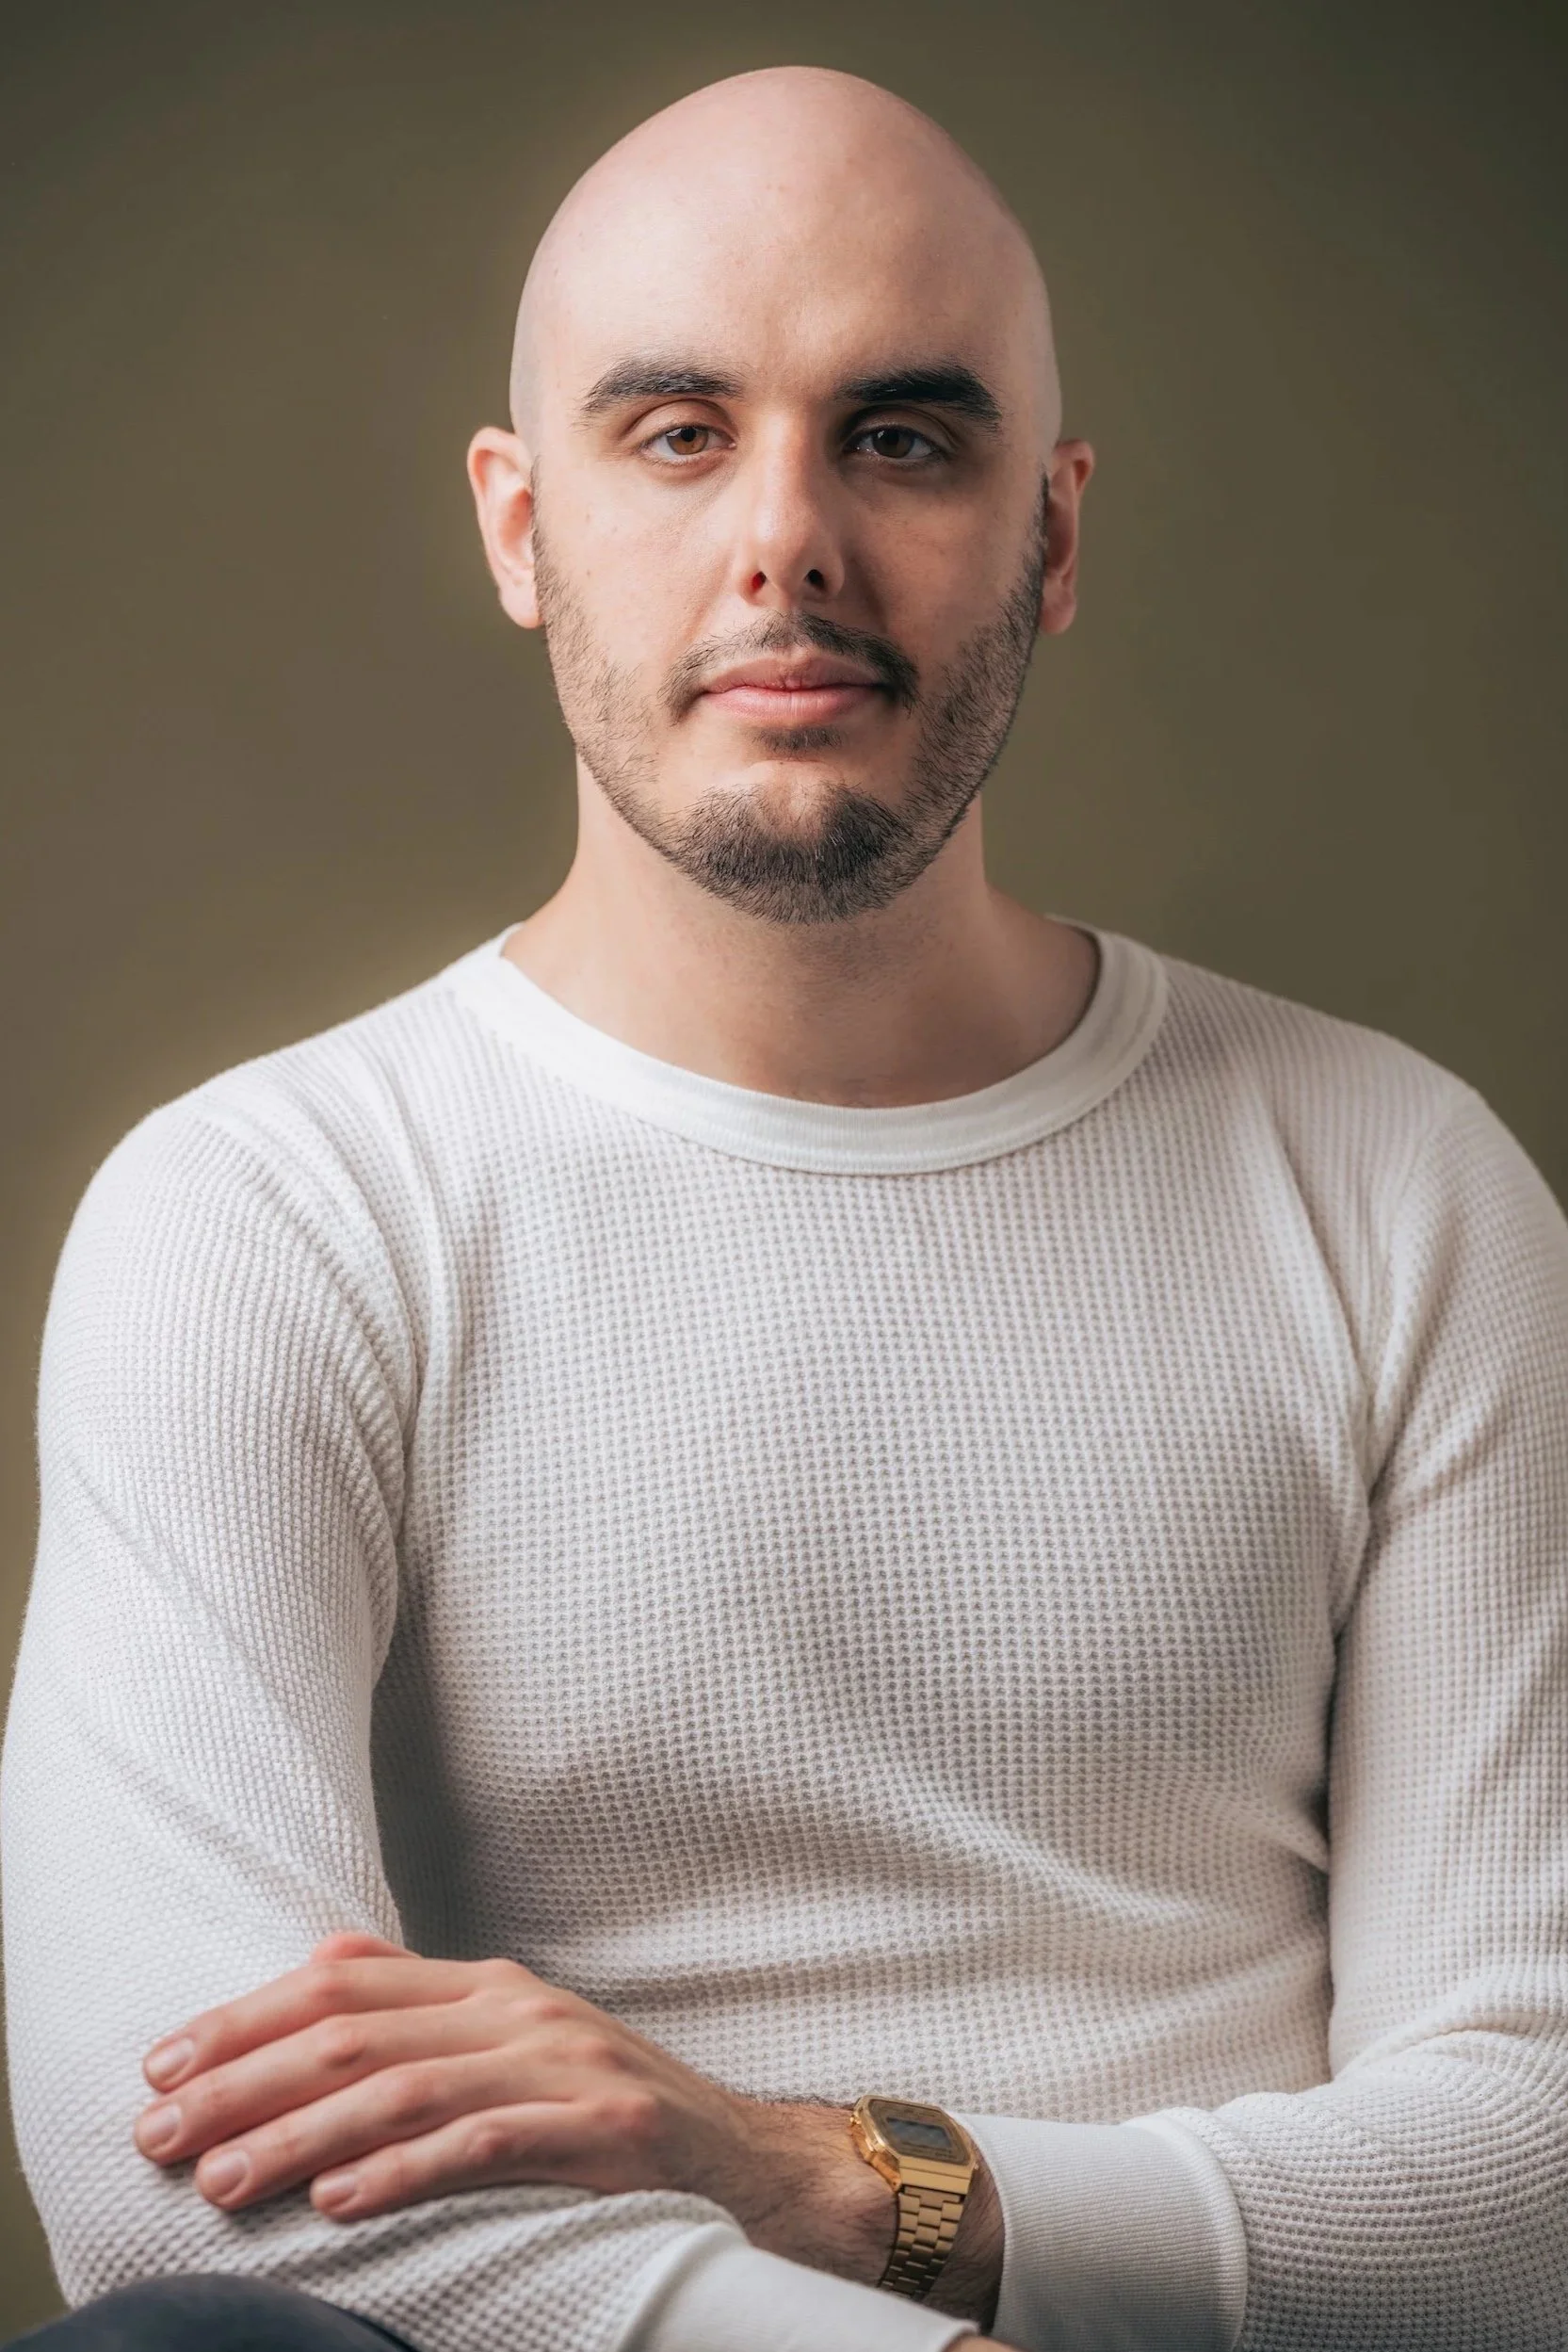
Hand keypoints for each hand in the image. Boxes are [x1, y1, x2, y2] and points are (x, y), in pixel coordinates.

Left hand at [135, 1931, 764, 2222]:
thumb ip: (423, 2009)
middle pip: (354, 2033)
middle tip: (159, 2132)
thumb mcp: (513, 2042)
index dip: (243, 2018)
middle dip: (242, 2083)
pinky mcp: (603, 2129)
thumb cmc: (607, 2108)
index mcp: (485, 1984)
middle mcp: (517, 2010)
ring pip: (405, 2090)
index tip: (160, 2064)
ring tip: (221, 2181)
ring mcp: (563, 2065)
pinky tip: (339, 2202)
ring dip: (298, 2137)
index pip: (340, 1982)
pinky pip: (485, 2148)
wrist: (745, 2157)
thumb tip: (319, 1967)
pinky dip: (403, 2173)